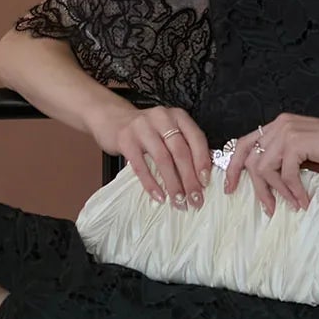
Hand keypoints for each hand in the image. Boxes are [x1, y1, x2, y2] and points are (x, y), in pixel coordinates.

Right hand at [97, 103, 212, 208]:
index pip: (196, 139)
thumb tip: (201, 176)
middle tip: (195, 199)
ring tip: (179, 201)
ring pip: (163, 159)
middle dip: (190, 179)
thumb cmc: (146, 130)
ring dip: (173, 184)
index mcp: (177, 116)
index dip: (202, 162)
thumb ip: (184, 145)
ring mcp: (142, 128)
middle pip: (180, 152)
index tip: (205, 182)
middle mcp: (161, 118)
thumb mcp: (167, 131)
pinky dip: (151, 184)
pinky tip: (159, 196)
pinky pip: (141, 166)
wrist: (112, 119)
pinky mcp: (126, 140)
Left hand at [221, 113, 318, 217]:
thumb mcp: (306, 156)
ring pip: (264, 168)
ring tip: (289, 205)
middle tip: (264, 206)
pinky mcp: (298, 142)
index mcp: (279, 125)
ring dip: (276, 192)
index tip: (230, 187)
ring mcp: (287, 131)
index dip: (234, 166)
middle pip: (250, 158)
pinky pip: (285, 174)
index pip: (245, 143)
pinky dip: (293, 191)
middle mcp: (279, 124)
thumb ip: (286, 163)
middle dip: (253, 186)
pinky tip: (303, 200)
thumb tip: (268, 186)